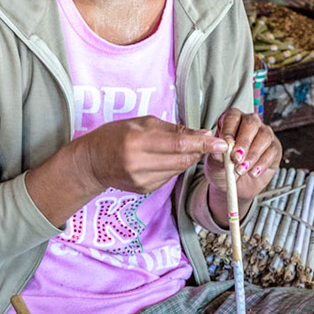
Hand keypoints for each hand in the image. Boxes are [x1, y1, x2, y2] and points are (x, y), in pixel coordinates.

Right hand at [78, 116, 226, 195]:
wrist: (92, 162)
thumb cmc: (115, 135)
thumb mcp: (142, 123)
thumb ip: (173, 129)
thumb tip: (203, 133)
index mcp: (138, 142)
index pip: (178, 144)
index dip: (203, 144)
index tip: (222, 143)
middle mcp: (139, 163)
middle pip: (182, 160)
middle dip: (199, 151)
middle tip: (210, 142)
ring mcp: (142, 180)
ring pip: (178, 169)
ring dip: (187, 158)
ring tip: (184, 147)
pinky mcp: (144, 190)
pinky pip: (169, 177)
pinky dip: (173, 167)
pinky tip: (164, 159)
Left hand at [206, 108, 282, 215]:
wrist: (235, 185)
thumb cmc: (223, 168)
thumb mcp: (214, 163)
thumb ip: (217, 155)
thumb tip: (220, 149)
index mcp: (232, 121)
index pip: (232, 117)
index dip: (229, 129)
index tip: (226, 143)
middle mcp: (250, 124)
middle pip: (251, 123)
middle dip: (244, 141)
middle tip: (236, 157)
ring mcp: (264, 135)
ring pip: (264, 136)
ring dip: (253, 155)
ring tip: (242, 169)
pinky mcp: (274, 148)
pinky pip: (272, 152)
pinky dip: (262, 164)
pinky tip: (253, 172)